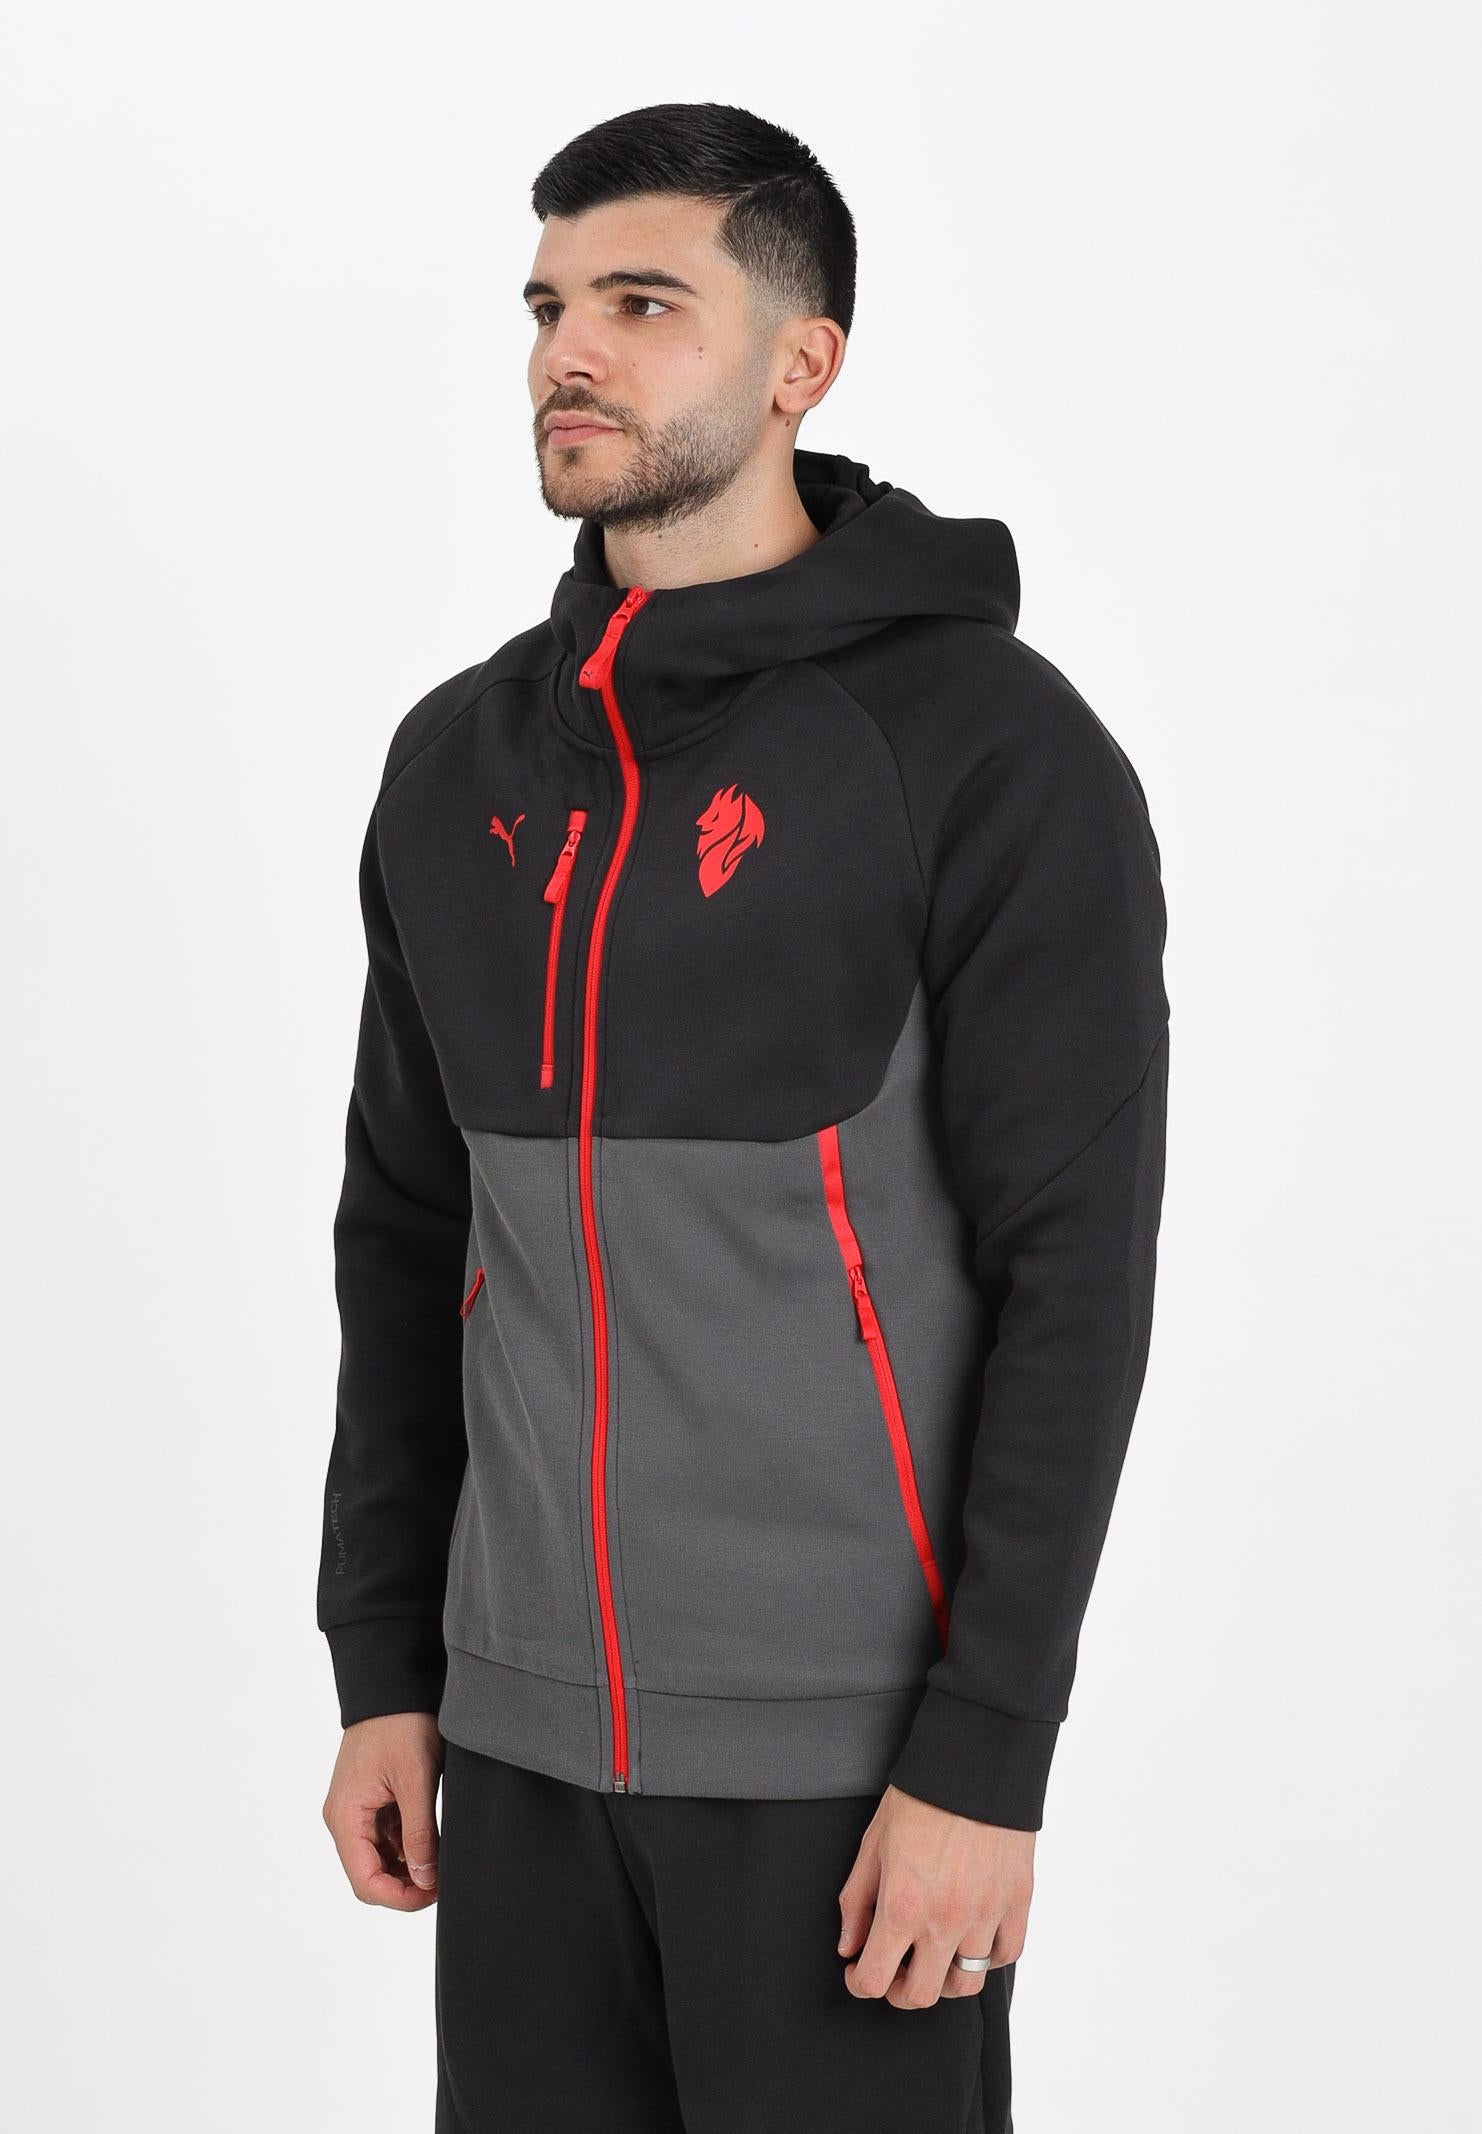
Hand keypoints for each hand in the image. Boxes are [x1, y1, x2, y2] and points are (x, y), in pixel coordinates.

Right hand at [322, 1711, 444, 1909]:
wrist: (393, 1684)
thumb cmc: (401, 1724)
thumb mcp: (416, 1779)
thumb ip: (419, 1833)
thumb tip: (425, 1879)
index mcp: (346, 1817)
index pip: (365, 1882)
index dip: (400, 1898)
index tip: (435, 1893)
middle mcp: (344, 1818)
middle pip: (370, 1875)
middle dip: (405, 1886)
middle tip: (444, 1881)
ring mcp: (356, 1809)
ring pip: (378, 1859)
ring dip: (407, 1868)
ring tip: (442, 1863)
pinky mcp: (370, 1800)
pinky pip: (384, 1837)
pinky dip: (407, 1846)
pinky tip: (433, 1843)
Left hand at [836, 1783, 1034, 2006]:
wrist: (975, 1763)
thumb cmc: (919, 1797)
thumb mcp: (872, 1844)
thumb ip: (856, 1901)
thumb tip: (849, 1946)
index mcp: (902, 1907)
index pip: (875, 1980)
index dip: (859, 1983)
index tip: (857, 1972)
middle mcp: (945, 1921)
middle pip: (921, 1995)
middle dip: (898, 1990)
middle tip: (893, 1968)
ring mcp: (985, 1916)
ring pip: (966, 1983)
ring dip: (944, 1978)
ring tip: (933, 1955)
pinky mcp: (1017, 1902)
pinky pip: (1006, 1954)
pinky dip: (988, 1956)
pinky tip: (972, 1937)